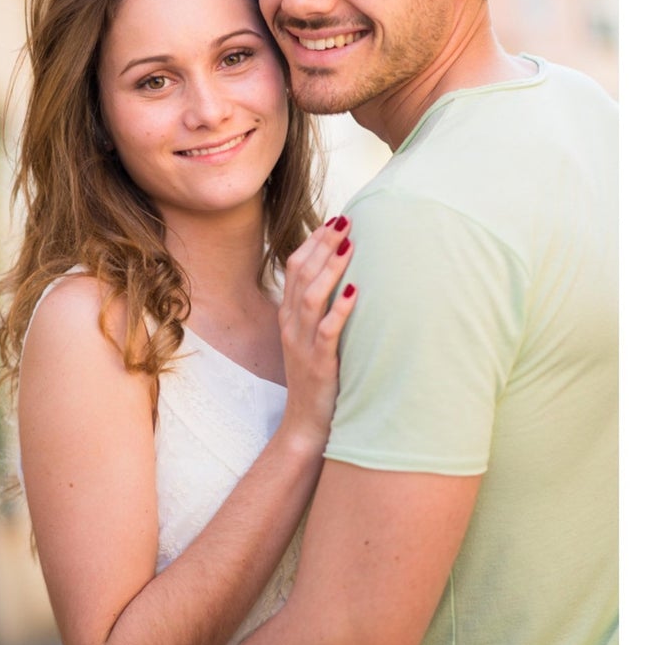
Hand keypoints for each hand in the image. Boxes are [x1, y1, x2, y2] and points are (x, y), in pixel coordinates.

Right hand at [277, 217, 357, 453]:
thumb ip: (321, 310)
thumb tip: (346, 278)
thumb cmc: (318, 378)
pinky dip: (341, 308)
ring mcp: (302, 344)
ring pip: (311, 296)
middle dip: (323, 244)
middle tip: (345, 221)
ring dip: (331, 268)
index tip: (334, 220)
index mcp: (289, 316)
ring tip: (349, 246)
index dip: (313, 241)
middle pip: (301, 274)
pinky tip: (355, 290)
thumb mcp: (313, 338)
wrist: (307, 424)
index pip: (295, 268)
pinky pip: (327, 331)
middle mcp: (291, 325)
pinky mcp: (318, 364)